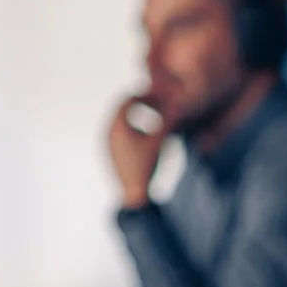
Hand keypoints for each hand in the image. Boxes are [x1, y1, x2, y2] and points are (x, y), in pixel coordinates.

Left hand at [107, 95, 166, 209]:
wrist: (133, 193)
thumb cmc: (146, 166)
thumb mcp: (160, 141)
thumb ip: (169, 121)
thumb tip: (180, 105)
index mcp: (117, 125)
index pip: (128, 98)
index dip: (144, 94)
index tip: (157, 93)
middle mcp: (108, 131)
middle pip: (121, 107)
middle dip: (138, 102)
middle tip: (154, 100)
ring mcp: (106, 141)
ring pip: (118, 119)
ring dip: (133, 114)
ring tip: (150, 114)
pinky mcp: (109, 150)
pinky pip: (117, 130)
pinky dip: (129, 125)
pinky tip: (142, 132)